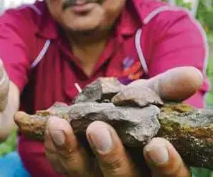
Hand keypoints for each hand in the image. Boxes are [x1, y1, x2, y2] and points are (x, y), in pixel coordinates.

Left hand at [44, 67, 202, 176]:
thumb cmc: (134, 108)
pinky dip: (54, 148)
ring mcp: (97, 174)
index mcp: (155, 163)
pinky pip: (61, 165)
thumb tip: (192, 76)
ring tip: (59, 125)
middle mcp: (128, 174)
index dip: (165, 165)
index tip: (157, 145)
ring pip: (85, 175)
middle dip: (110, 156)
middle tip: (98, 129)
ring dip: (71, 151)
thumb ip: (168, 88)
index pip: (168, 176)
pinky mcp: (73, 168)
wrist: (104, 110)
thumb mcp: (150, 96)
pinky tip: (51, 128)